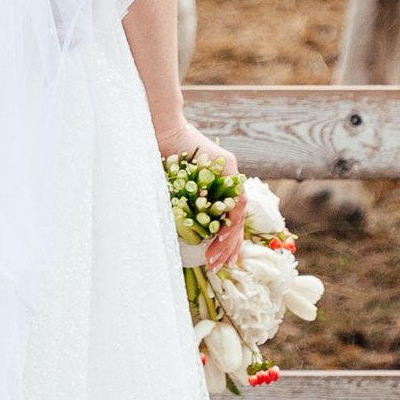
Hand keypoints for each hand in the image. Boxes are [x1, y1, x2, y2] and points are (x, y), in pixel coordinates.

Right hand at [158, 120, 243, 268]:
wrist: (161, 132)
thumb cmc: (161, 160)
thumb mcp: (174, 191)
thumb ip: (183, 207)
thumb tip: (180, 233)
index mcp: (215, 189)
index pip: (226, 220)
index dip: (224, 243)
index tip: (218, 261)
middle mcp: (227, 182)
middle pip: (235, 221)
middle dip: (228, 248)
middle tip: (221, 267)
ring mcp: (231, 173)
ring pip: (238, 214)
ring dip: (229, 240)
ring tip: (219, 259)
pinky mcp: (230, 165)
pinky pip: (236, 200)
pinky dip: (230, 221)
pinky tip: (221, 239)